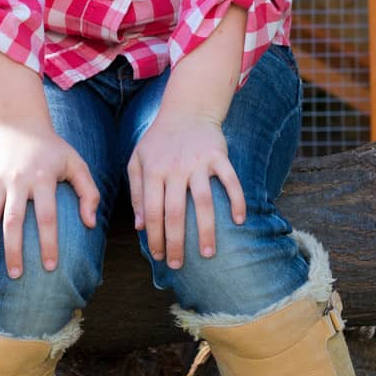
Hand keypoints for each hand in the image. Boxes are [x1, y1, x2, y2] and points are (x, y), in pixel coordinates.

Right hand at [0, 121, 100, 279]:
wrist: (19, 123)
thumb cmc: (52, 149)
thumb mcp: (76, 163)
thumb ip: (88, 193)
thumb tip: (90, 224)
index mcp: (42, 178)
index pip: (47, 217)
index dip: (48, 243)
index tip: (50, 267)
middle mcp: (17, 180)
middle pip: (13, 221)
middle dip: (13, 251)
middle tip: (17, 276)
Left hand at [127, 110, 245, 268]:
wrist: (187, 110)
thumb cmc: (159, 140)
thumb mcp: (137, 160)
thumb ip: (136, 191)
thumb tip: (139, 226)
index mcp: (153, 170)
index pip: (152, 211)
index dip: (154, 237)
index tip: (159, 257)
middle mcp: (174, 168)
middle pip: (175, 212)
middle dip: (176, 243)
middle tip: (179, 265)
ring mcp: (198, 162)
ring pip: (203, 202)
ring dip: (206, 231)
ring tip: (208, 254)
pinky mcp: (218, 156)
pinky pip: (230, 181)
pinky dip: (236, 200)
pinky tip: (238, 220)